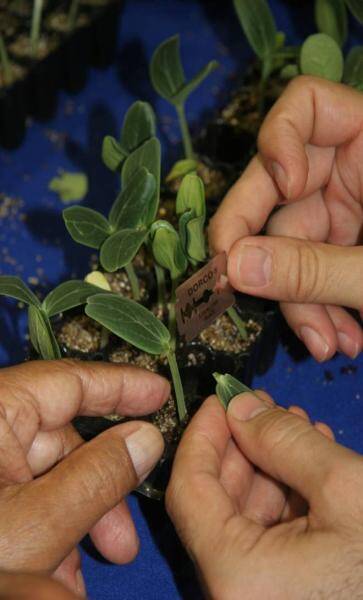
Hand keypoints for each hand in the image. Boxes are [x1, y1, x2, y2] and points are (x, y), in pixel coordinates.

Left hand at [0, 359, 168, 596]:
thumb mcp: (36, 523)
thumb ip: (99, 476)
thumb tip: (148, 437)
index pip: (70, 381)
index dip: (121, 385)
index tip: (162, 393)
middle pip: (65, 441)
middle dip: (102, 491)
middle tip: (125, 540)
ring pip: (48, 479)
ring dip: (78, 525)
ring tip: (89, 577)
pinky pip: (24, 502)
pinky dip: (48, 535)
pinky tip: (60, 578)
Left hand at [167, 392, 362, 598]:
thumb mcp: (345, 489)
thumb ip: (284, 441)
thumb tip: (239, 407)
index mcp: (237, 577)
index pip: (189, 490)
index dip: (202, 436)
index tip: (222, 399)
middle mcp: (237, 594)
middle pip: (218, 502)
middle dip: (244, 446)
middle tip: (267, 406)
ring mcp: (261, 596)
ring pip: (247, 516)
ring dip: (272, 466)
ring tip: (299, 427)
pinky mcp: (285, 595)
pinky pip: (272, 538)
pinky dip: (290, 496)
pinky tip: (315, 463)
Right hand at [209, 76, 362, 361]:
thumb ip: (313, 270)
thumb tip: (232, 268)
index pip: (305, 108)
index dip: (277, 144)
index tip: (281, 191)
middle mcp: (351, 169)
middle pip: (278, 192)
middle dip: (267, 251)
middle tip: (237, 290)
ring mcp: (347, 211)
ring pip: (291, 245)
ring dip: (301, 301)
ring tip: (330, 345)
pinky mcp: (347, 249)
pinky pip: (310, 272)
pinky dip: (319, 309)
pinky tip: (342, 340)